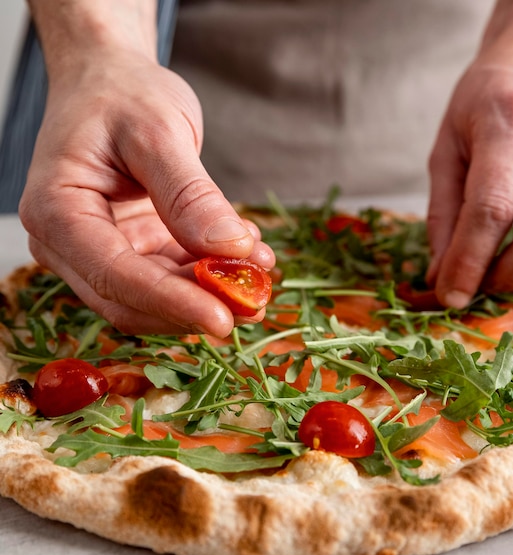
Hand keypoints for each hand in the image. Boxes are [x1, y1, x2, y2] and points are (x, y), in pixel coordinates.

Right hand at [19, 51, 273, 336]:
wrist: (112, 82)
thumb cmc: (123, 95)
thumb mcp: (158, 131)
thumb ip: (189, 194)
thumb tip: (228, 249)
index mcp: (57, 211)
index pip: (113, 276)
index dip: (170, 303)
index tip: (222, 320)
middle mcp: (69, 243)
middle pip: (131, 301)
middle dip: (195, 307)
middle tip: (256, 304)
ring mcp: (100, 251)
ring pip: (156, 298)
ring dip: (211, 295)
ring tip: (262, 273)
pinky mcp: (132, 251)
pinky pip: (173, 278)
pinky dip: (211, 275)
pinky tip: (248, 256)